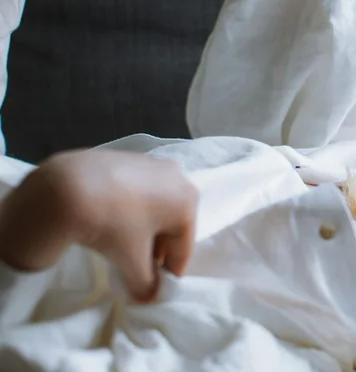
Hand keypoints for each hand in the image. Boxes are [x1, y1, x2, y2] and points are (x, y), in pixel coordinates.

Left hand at [0, 150, 197, 302]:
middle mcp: (177, 176)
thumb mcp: (132, 263)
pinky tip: (107, 220)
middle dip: (156, 249)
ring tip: (119, 246)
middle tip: (136, 269)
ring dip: (142, 229)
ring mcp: (151, 164)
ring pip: (153, 206)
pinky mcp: (126, 158)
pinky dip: (127, 209)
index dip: (170, 273)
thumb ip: (146, 285)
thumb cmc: (113, 225)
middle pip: (170, 224)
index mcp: (188, 200)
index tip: (155, 289)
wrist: (69, 187)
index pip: (184, 248)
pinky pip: (135, 191)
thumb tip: (148, 297)